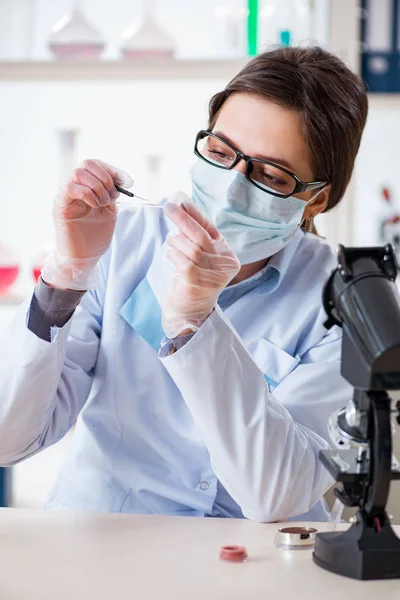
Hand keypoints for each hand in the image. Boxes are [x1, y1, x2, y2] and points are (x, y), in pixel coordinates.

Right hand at [41, 158, 132, 289]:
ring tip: (102, 204)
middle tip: (111, 197)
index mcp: (88, 186)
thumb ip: (112, 193)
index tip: (127, 183)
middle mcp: (76, 187)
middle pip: (88, 163)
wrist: (84, 256)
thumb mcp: (109, 210)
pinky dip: (87, 194)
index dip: (113, 171)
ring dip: (97, 187)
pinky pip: (70, 187)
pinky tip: (94, 206)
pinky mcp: (61, 206)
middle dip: (105, 178)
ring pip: (79, 172)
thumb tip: (123, 180)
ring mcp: (67, 195)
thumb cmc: (95, 235)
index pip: (97, 165)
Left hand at [162, 192, 239, 337]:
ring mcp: (212, 277)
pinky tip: (172, 255)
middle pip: (202, 237)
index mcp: (227, 255)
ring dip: (176, 240)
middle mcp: (224, 266)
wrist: (190, 310)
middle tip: (168, 207)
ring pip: (192, 249)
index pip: (211, 229)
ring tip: (171, 239)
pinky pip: (183, 262)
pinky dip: (174, 254)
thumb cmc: (194, 277)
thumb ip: (194, 232)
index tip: (180, 199)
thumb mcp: (200, 253)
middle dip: (183, 219)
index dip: (195, 213)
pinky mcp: (196, 285)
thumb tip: (180, 202)